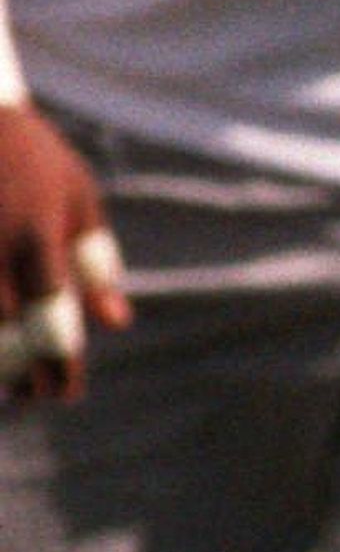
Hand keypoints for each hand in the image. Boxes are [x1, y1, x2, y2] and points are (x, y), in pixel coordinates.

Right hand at [0, 105, 128, 399]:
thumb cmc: (27, 152)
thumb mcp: (77, 196)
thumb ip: (97, 262)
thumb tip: (116, 322)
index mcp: (36, 239)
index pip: (52, 325)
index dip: (58, 369)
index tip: (66, 393)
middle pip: (2, 341)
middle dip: (20, 379)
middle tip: (34, 398)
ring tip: (6, 388)